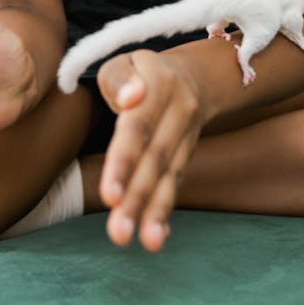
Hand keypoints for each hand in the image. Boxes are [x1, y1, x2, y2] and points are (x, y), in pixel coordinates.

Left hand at [96, 49, 203, 252]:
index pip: (138, 128)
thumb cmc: (141, 72)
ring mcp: (188, 136)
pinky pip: (176, 183)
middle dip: (137, 198)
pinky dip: (164, 211)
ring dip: (154, 211)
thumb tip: (130, 98)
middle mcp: (180, 112)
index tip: (110, 195)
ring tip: (144, 243)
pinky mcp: (188, 155)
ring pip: (169, 176)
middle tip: (118, 234)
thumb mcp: (125, 61)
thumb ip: (119, 78)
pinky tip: (154, 238)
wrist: (193, 77)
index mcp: (159, 85)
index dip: (124, 162)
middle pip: (156, 159)